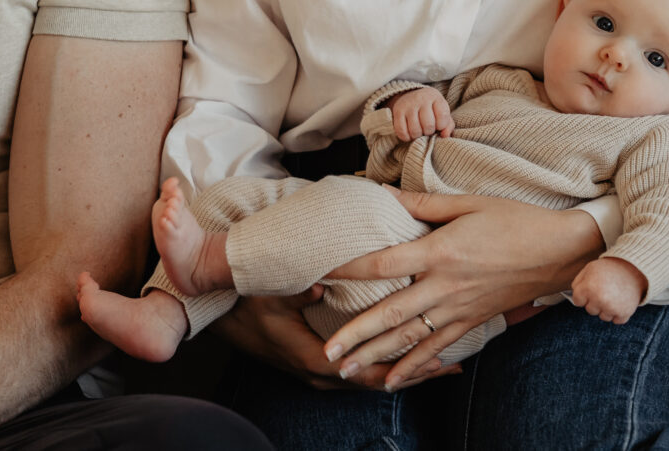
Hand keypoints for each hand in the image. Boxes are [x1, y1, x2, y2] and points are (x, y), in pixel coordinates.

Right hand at [209, 284, 458, 390]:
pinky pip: (358, 372)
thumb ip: (297, 293)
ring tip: (438, 365)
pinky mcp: (316, 361)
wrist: (217, 307)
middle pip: (377, 380)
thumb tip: (321, 288)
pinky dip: (385, 366)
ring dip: (403, 371)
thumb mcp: (269, 292)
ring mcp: (317, 370)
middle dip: (415, 374)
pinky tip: (402, 356)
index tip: (437, 360)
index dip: (406, 368)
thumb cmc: (245, 298)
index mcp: (314, 358)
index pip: (369, 373)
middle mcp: (320, 371)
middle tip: (452, 366)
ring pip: (369, 379)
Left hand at [323, 187, 602, 389]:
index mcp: (439, 252)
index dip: (346, 269)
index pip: (382, 264)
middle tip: (325, 352)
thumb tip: (384, 194)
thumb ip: (422, 204)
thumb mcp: (468, 203)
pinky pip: (438, 348)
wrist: (561, 250)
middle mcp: (445, 286)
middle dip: (355, 335)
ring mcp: (459, 308)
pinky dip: (414, 367)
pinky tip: (393, 380)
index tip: (317, 275)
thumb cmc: (514, 219)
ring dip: (376, 357)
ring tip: (346, 371)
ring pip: (410, 339)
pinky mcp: (473, 321)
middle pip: (390, 315)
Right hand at [386, 88, 454, 141]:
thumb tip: (445, 136)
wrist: (410, 95)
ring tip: (419, 131)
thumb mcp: (442, 112)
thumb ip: (448, 125)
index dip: (441, 125)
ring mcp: (408, 105)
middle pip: (428, 125)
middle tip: (427, 129)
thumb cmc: (430, 108)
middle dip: (429, 132)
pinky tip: (409, 134)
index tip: (438, 124)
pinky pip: (402, 131)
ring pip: (415, 130)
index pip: (442, 116)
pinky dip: (406, 137)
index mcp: (435, 97)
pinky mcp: (397, 112)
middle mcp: (421, 98)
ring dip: (418, 136)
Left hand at [570, 257, 645, 323]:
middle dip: (595, 301)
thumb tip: (575, 299)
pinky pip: (616, 320)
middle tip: (605, 289)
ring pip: (603, 317)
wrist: (633, 268)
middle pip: (590, 310)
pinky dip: (618, 313)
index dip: (584, 294)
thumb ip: (578, 283)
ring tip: (613, 294)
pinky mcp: (624, 313)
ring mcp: (612, 308)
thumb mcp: (589, 269)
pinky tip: (620, 301)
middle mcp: (599, 300)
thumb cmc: (609, 269)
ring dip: (607, 308)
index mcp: (588, 288)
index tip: (592, 287)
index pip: (578, 301)